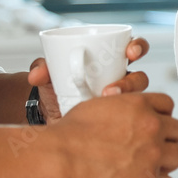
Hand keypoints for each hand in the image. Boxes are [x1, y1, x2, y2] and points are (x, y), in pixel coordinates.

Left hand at [27, 36, 151, 121]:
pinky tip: (102, 130)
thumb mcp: (48, 74)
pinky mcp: (117, 122)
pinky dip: (119, 126)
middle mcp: (121, 80)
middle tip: (112, 91)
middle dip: (133, 83)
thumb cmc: (56, 85)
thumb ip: (41, 68)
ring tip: (101, 113)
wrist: (48, 115)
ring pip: (137, 103)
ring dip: (124, 107)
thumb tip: (36, 74)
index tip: (130, 53)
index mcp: (112, 61)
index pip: (134, 48)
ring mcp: (121, 103)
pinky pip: (127, 124)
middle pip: (141, 78)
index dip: (138, 48)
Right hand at [54, 92, 177, 177]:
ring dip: (166, 160)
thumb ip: (121, 108)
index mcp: (140, 105)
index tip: (155, 124)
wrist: (60, 156)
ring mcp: (152, 154)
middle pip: (177, 130)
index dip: (161, 116)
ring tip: (150, 165)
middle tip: (152, 146)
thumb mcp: (100, 106)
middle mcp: (151, 127)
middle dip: (166, 138)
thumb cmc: (70, 134)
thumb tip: (124, 117)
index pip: (167, 105)